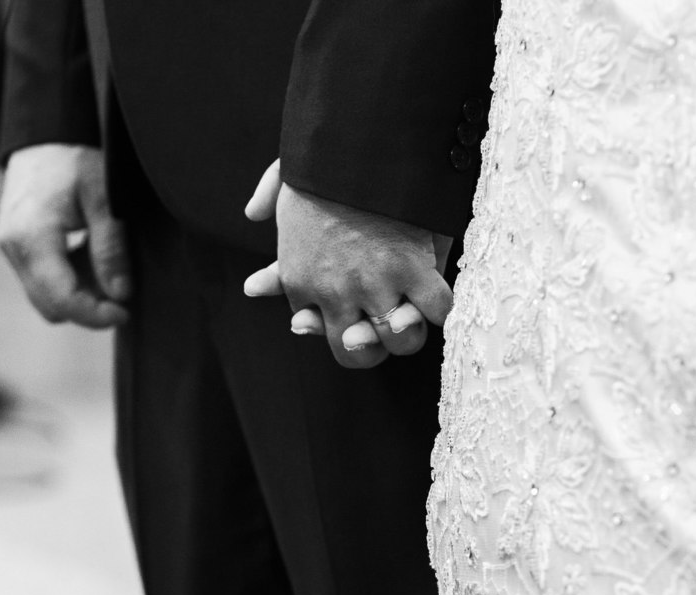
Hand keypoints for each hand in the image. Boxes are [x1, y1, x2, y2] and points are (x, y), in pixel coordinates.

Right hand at [0, 144, 130, 327]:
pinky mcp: (16, 249)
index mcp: (33, 237)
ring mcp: (11, 250)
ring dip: (79, 295)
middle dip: (88, 309)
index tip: (125, 313)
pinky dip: (68, 282)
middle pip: (51, 307)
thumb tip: (120, 294)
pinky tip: (90, 258)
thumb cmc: (75, 160)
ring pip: (46, 298)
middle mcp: (14, 249)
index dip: (95, 315)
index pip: (62, 299)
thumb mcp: (104, 199)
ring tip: (107, 269)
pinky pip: (42, 282)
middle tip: (123, 296)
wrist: (44, 137)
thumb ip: (111, 248)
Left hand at [244, 159, 451, 367]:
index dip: (329, 322)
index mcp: (298, 278)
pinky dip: (442, 305)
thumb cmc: (324, 156)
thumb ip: (270, 198)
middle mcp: (334, 293)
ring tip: (412, 313)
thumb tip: (253, 214)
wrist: (359, 142)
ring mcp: (375, 285)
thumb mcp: (285, 177)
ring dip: (408, 331)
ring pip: (399, 340)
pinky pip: (436, 310)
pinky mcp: (414, 270)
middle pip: (354, 352)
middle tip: (383, 327)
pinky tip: (438, 293)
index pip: (313, 324)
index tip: (339, 314)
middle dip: (368, 346)